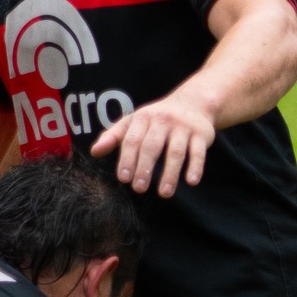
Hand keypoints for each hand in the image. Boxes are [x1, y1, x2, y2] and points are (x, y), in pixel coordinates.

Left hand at [90, 90, 216, 196]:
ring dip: (169, 174)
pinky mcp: (201, 134)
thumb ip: (114, 136)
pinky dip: (195, 167)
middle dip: (144, 168)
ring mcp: (183, 127)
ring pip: (175, 152)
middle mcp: (163, 121)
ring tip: (163, 193)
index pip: (132, 140)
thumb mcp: (134, 122)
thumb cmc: (157, 118)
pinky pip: (198, 152)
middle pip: (152, 147)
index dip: (127, 159)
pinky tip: (190, 182)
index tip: (123, 178)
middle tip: (139, 188)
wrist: (193, 103)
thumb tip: (94, 152)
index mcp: (143, 118)